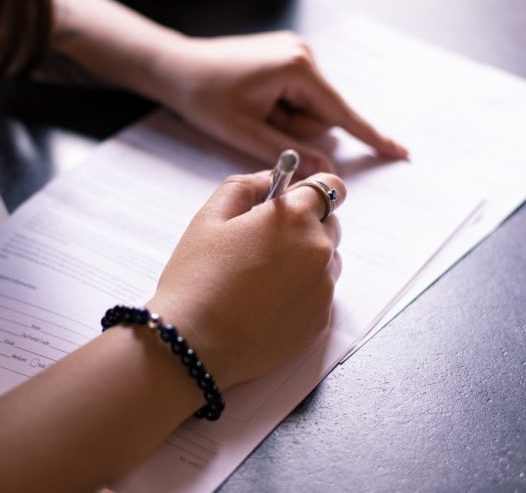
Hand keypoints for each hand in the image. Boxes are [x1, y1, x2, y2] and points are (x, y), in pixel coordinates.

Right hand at [146, 171, 346, 387]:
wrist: (195, 346)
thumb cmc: (197, 279)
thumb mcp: (209, 218)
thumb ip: (245, 186)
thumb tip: (271, 179)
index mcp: (294, 218)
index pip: (330, 186)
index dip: (310, 191)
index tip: (294, 201)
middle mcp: (319, 250)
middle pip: (330, 225)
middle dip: (305, 227)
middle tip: (264, 245)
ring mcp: (323, 289)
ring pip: (326, 262)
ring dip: (305, 262)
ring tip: (261, 280)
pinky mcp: (320, 322)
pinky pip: (319, 296)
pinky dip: (300, 295)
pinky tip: (264, 305)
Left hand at [153, 31, 407, 175]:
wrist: (175, 68)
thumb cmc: (204, 97)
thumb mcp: (246, 132)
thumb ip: (290, 153)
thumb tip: (326, 170)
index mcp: (297, 69)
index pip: (341, 113)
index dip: (370, 136)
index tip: (399, 152)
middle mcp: (303, 56)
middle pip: (321, 115)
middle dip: (293, 129)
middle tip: (256, 121)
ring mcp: (296, 55)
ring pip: (309, 109)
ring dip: (284, 121)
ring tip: (251, 111)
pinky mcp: (288, 60)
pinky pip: (298, 98)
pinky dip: (281, 110)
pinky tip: (255, 103)